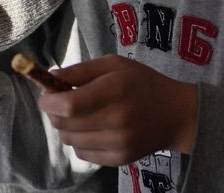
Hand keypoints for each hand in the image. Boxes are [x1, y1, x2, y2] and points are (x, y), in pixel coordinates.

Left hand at [39, 54, 197, 166]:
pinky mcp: (121, 159)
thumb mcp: (114, 64)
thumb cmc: (142, 82)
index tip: (46, 95)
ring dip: (66, 127)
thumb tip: (50, 78)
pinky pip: (83, 155)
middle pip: (65, 124)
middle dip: (54, 113)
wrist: (177, 114)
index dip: (49, 101)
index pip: (69, 105)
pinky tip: (92, 129)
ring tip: (79, 115)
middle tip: (62, 103)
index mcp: (114, 90)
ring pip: (70, 141)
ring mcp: (119, 143)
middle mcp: (117, 119)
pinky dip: (79, 142)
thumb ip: (80, 70)